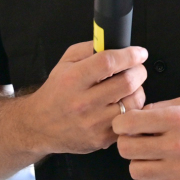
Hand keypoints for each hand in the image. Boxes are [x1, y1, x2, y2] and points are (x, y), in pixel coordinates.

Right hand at [18, 41, 147, 156]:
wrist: (39, 125)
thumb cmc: (56, 92)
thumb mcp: (65, 63)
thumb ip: (89, 48)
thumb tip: (114, 41)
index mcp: (73, 79)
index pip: (109, 62)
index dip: (130, 55)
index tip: (140, 53)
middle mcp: (82, 102)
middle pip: (127, 82)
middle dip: (139, 71)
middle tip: (137, 69)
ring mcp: (93, 123)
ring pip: (133, 102)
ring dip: (138, 92)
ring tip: (129, 89)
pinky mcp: (101, 138)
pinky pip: (129, 121)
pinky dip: (132, 111)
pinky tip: (123, 105)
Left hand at [114, 97, 179, 179]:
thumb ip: (160, 109)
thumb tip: (133, 116)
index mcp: (177, 119)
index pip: (128, 123)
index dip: (122, 123)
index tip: (126, 124)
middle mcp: (177, 144)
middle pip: (126, 149)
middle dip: (128, 143)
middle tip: (138, 140)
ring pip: (135, 170)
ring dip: (140, 162)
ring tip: (152, 156)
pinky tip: (162, 170)